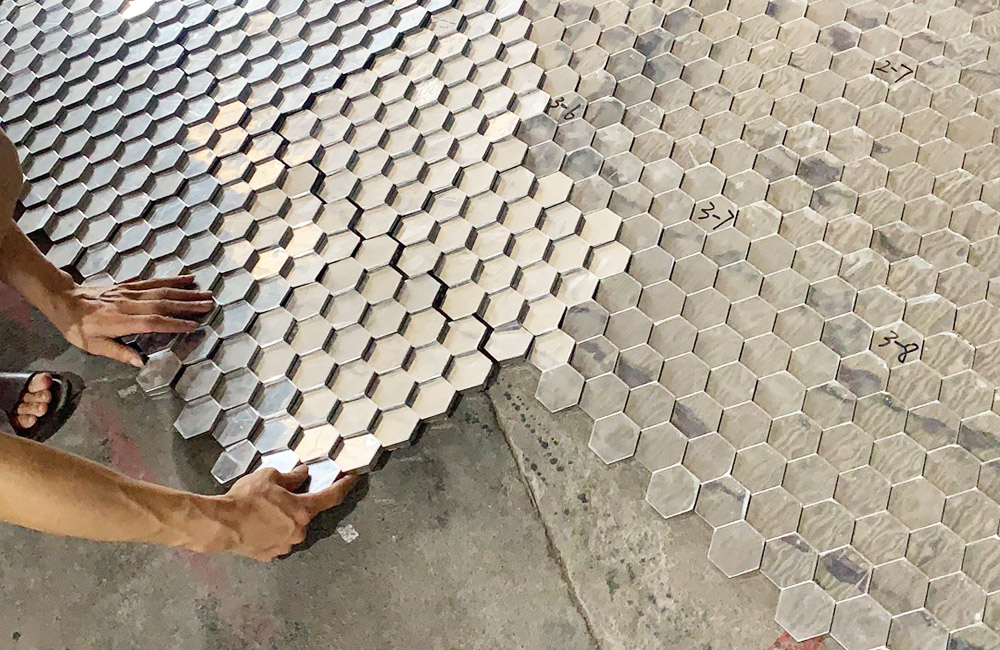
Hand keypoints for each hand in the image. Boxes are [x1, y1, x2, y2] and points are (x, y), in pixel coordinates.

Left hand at [49, 275, 213, 366]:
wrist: (63, 300)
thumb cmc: (77, 327)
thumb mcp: (93, 346)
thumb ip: (119, 353)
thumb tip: (141, 362)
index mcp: (121, 321)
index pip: (153, 322)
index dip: (175, 323)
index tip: (194, 325)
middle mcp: (129, 304)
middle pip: (163, 303)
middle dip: (189, 304)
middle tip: (210, 305)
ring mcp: (130, 292)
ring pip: (162, 290)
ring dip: (185, 292)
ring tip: (205, 293)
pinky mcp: (129, 285)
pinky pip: (153, 281)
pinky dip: (172, 279)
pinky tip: (186, 279)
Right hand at [210, 466, 358, 560]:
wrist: (219, 524)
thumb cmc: (244, 499)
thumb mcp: (269, 477)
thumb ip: (291, 477)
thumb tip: (302, 475)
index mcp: (302, 511)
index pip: (332, 497)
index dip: (344, 486)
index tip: (353, 478)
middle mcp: (298, 531)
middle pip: (306, 513)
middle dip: (297, 504)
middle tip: (280, 495)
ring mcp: (285, 546)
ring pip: (291, 528)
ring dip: (284, 518)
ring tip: (263, 509)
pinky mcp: (270, 555)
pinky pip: (277, 539)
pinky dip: (272, 530)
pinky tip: (257, 523)